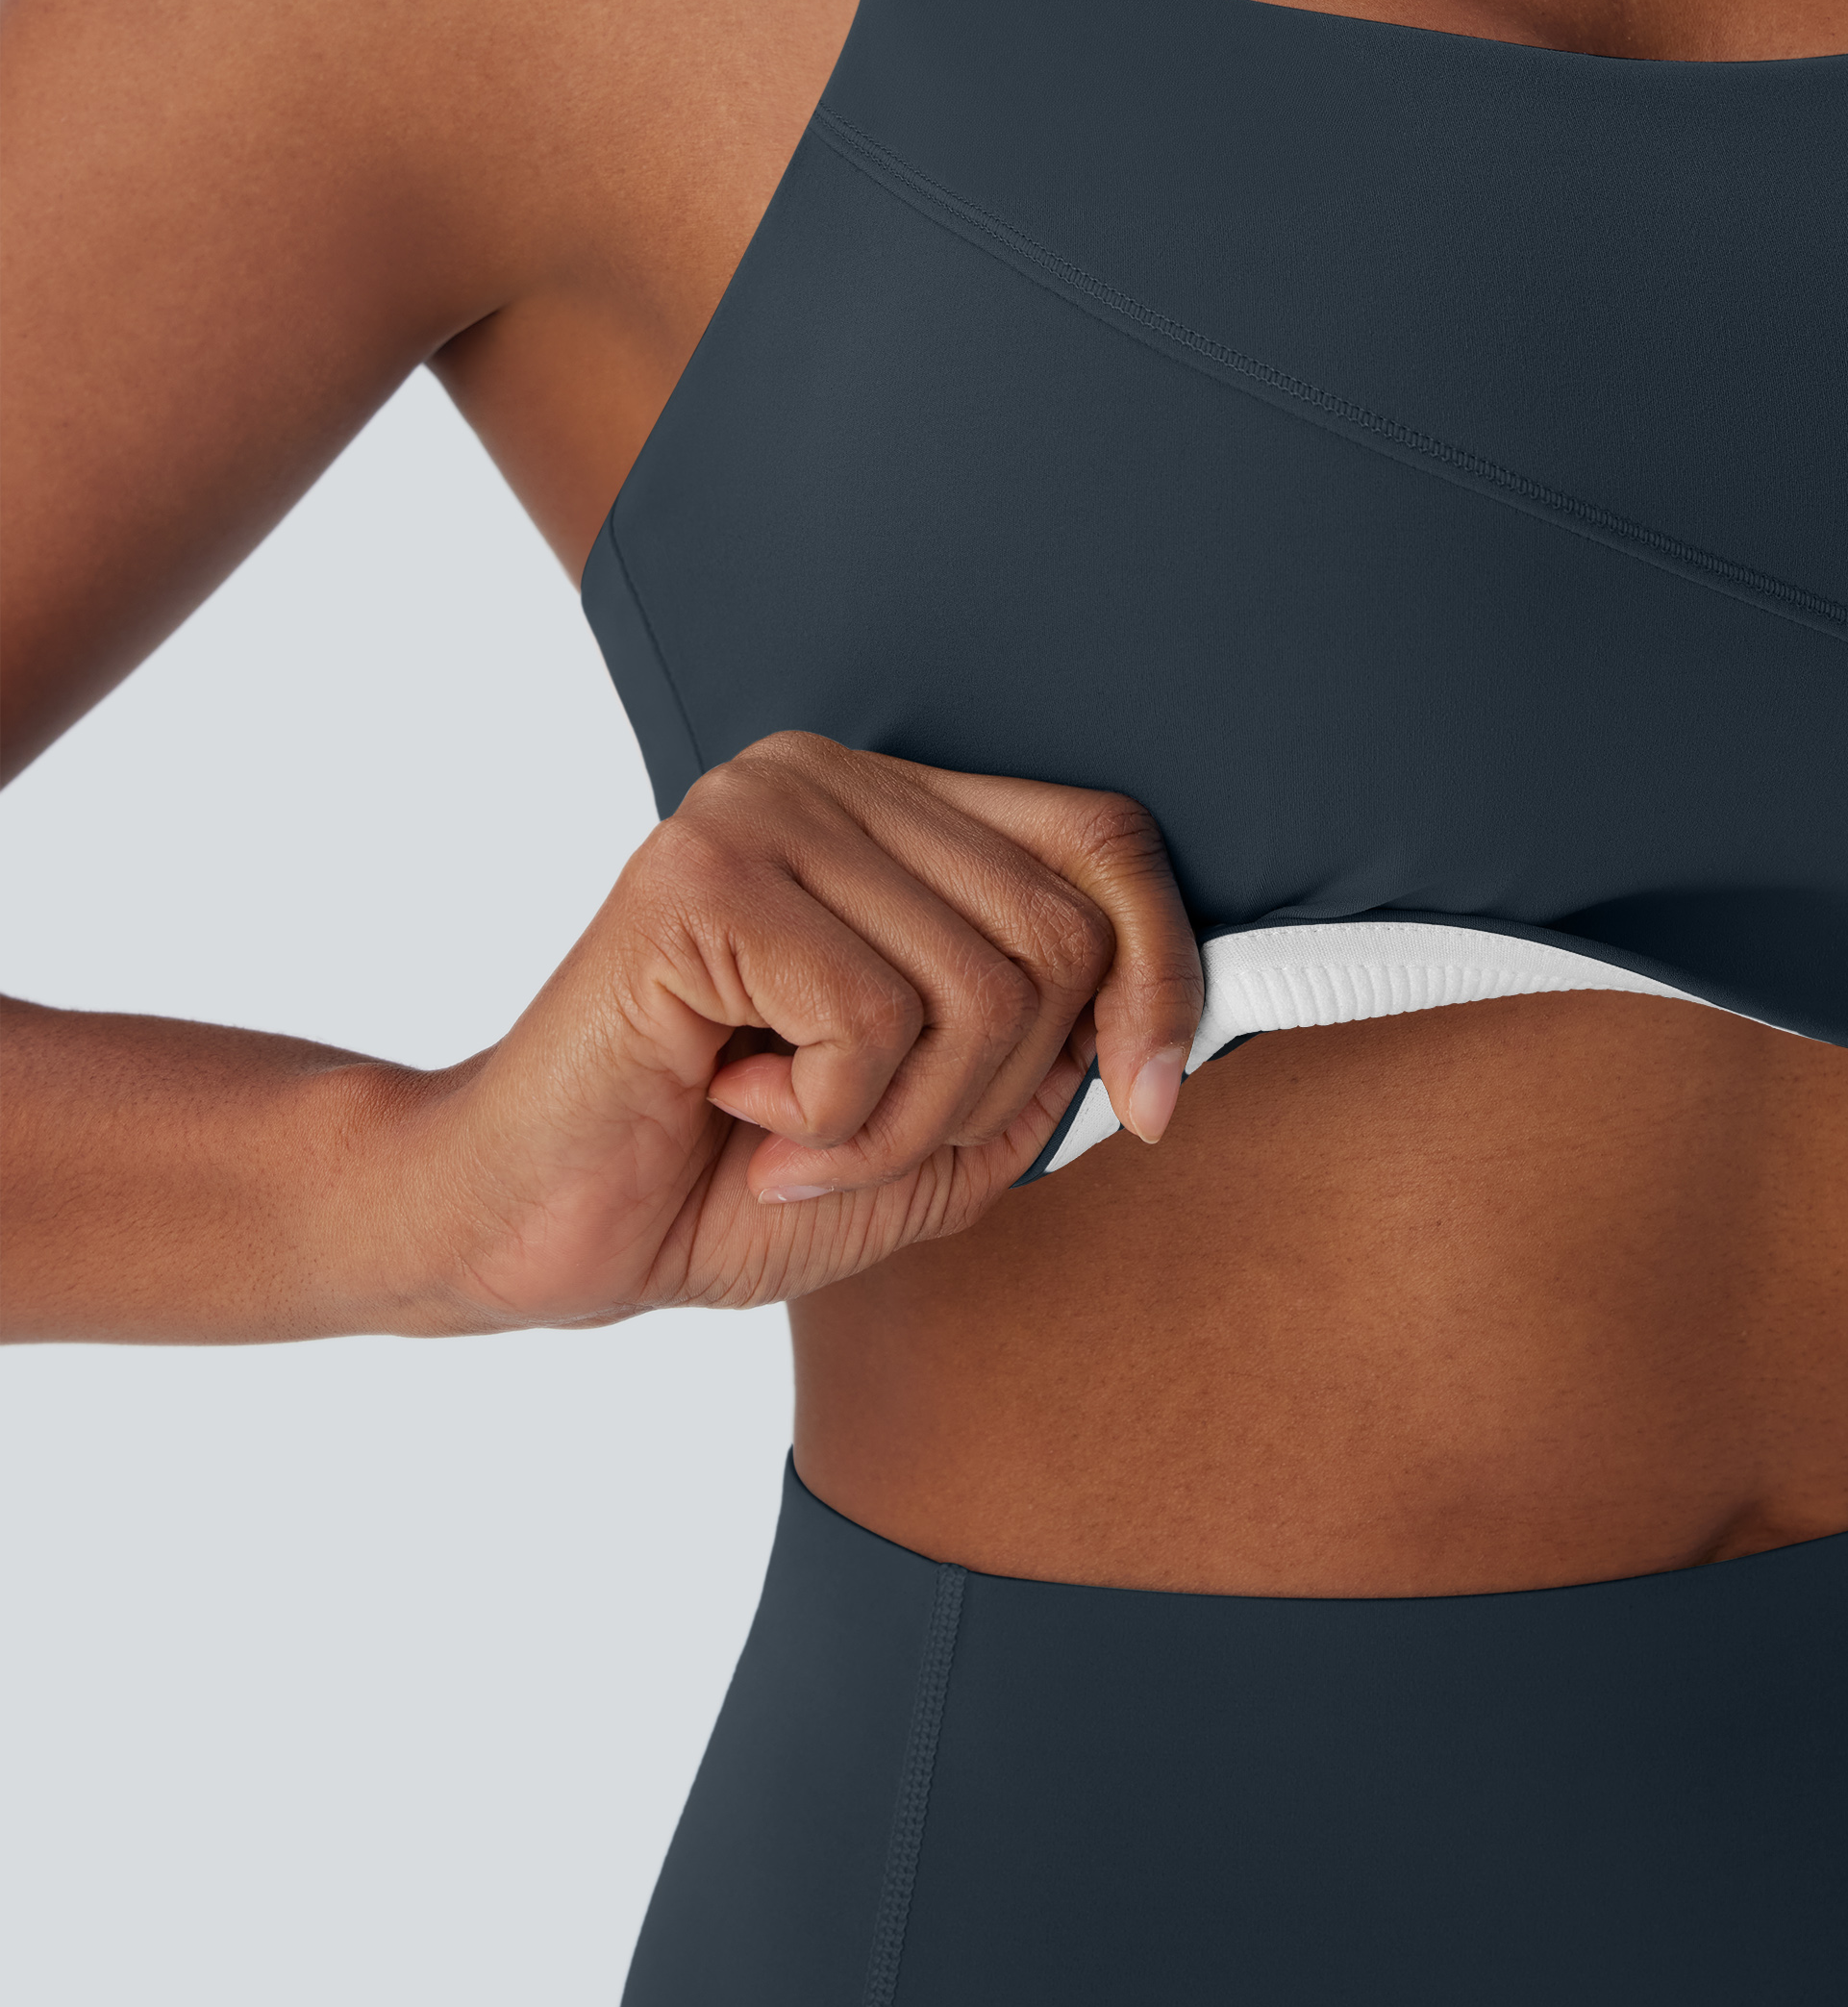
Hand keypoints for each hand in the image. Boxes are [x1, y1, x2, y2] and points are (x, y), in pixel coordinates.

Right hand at [396, 733, 1202, 1330]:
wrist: (526, 1225)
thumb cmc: (723, 1178)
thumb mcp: (935, 1144)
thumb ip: (1045, 1076)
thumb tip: (1160, 1037)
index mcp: (896, 815)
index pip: (1103, 840)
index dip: (1163, 975)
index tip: (1155, 1101)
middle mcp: (832, 781)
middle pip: (1061, 935)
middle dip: (991, 1095)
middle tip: (861, 1136)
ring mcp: (763, 811)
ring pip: (982, 990)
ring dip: (902, 1122)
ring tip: (792, 1129)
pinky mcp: (703, 877)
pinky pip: (873, 1020)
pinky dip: (829, 1119)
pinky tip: (735, 1105)